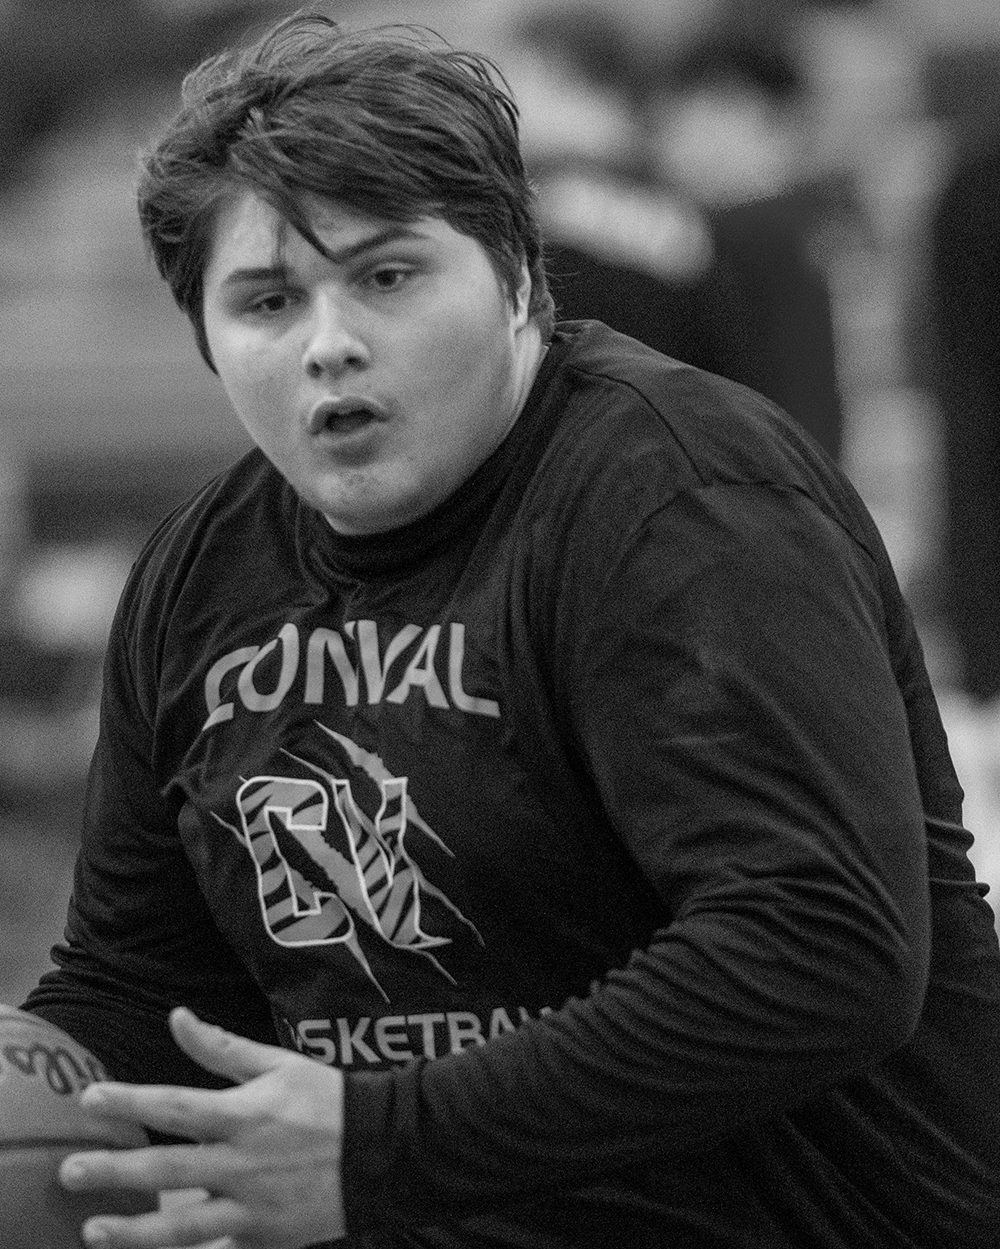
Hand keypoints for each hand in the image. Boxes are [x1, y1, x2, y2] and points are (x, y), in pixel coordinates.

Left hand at [59, 1007, 345, 1247]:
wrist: (381, 1150)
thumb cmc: (327, 1099)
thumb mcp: (278, 1064)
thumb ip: (222, 1047)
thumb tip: (176, 1017)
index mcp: (246, 1113)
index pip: (176, 1105)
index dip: (130, 1100)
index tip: (89, 1099)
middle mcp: (244, 1161)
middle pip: (168, 1168)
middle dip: (115, 1170)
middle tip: (68, 1171)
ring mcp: (253, 1205)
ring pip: (183, 1225)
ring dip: (134, 1230)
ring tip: (92, 1230)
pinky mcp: (263, 1237)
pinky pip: (214, 1247)